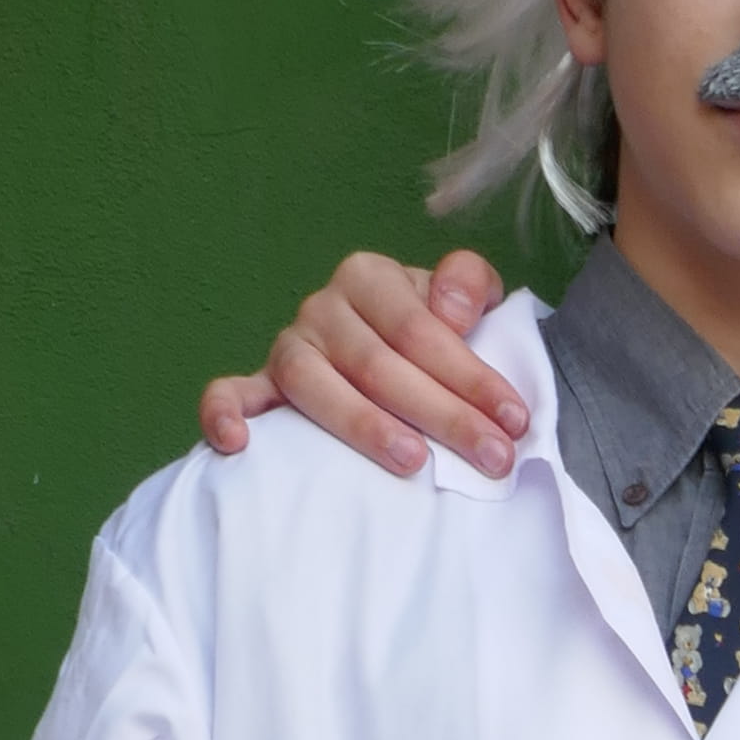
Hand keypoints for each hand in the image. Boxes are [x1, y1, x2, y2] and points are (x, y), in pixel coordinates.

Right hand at [202, 246, 522, 476]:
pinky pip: (230, 394)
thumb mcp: (464, 297)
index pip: (420, 329)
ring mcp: (287, 349)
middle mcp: (322, 308)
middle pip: (378, 364)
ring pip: (315, 386)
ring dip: (364, 426)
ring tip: (414, 461)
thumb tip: (451, 311)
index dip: (471, 376)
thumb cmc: (431, 334)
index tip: (515, 420)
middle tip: (493, 457)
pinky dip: (223, 414)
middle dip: (443, 414)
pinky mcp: (261, 388)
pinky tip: (237, 445)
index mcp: (369, 277)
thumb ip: (468, 284)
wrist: (395, 353)